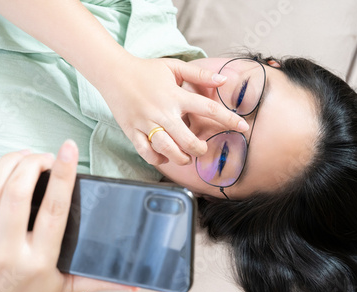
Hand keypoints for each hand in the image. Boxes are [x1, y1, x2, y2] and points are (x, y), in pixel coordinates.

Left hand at [0, 141, 133, 291]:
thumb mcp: (65, 288)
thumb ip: (99, 281)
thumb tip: (132, 285)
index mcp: (38, 261)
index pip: (53, 211)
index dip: (62, 176)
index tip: (68, 150)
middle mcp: (8, 251)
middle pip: (17, 193)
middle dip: (32, 164)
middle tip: (45, 157)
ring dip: (10, 163)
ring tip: (26, 156)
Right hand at [98, 57, 248, 164]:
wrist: (113, 73)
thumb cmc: (145, 70)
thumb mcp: (174, 67)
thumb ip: (199, 75)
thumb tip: (223, 81)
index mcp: (175, 96)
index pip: (208, 109)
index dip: (228, 120)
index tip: (243, 128)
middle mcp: (162, 112)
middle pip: (188, 139)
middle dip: (199, 149)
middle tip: (201, 149)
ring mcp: (145, 123)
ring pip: (167, 149)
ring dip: (181, 157)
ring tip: (185, 157)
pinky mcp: (131, 131)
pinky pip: (145, 152)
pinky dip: (157, 159)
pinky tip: (164, 157)